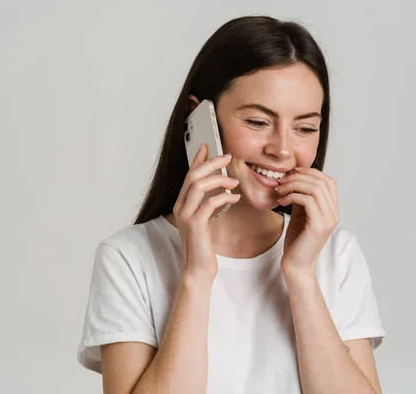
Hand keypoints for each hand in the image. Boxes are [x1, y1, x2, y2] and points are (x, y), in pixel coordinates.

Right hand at [173, 144, 240, 280]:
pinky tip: (235, 199)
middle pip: (193, 176)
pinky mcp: (195, 225)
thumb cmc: (204, 246)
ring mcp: (186, 215)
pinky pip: (209, 204)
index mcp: (182, 204)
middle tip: (227, 156)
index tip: (208, 146)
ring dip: (219, 179)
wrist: (198, 269)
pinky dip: (223, 198)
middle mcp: (181, 207)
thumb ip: (208, 204)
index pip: (189, 175)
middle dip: (211, 163)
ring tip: (234, 181)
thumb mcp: (205, 220)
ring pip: (198, 186)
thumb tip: (220, 188)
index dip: (198, 159)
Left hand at [275, 167, 339, 275]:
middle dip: (299, 177)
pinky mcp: (319, 226)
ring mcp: (328, 219)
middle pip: (322, 181)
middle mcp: (334, 213)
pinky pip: (308, 200)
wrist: (296, 264)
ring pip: (315, 189)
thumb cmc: (297, 241)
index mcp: (331, 209)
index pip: (328, 181)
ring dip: (294, 185)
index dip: (311, 172)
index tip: (292, 172)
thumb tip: (295, 179)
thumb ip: (302, 198)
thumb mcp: (300, 214)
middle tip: (281, 181)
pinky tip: (281, 201)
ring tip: (279, 190)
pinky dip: (292, 196)